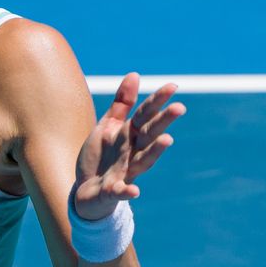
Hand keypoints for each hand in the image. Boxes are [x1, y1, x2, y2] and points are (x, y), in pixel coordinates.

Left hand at [73, 72, 185, 220]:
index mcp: (130, 135)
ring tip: (168, 139)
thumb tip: (135, 74)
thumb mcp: (109, 127)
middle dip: (163, 122)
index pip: (146, 116)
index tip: (173, 86)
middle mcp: (132, 153)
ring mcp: (124, 172)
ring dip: (154, 152)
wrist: (85, 190)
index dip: (157, 101)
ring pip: (142, 161)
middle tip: (180, 107)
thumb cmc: (101, 156)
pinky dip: (126, 191)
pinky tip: (133, 191)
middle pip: (149, 135)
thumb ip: (122, 104)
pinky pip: (120, 191)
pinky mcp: (112, 191)